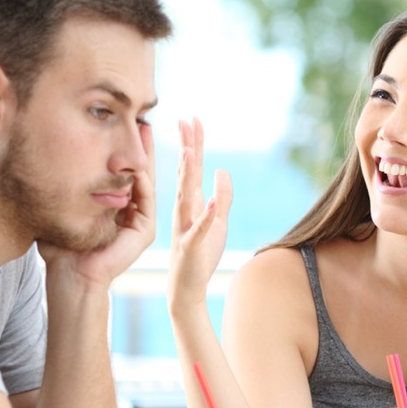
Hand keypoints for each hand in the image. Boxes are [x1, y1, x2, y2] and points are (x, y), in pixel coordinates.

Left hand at [39, 122, 157, 289]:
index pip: (120, 170)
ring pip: (145, 179)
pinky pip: (146, 197)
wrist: (67, 276)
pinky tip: (136, 158)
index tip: (116, 120)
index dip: (119, 146)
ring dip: (146, 153)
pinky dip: (142, 177)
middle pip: (136, 170)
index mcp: (112, 205)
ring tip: (146, 128)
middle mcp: (129, 211)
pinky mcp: (143, 231)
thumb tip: (39, 150)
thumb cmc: (58, 244)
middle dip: (138, 143)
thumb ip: (60, 182)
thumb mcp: (59, 203)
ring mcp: (139, 221)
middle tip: (141, 116)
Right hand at [168, 118, 231, 312]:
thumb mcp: (218, 222)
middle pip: (185, 174)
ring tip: (190, 153)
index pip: (192, 168)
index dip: (193, 143)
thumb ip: (222, 197)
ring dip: (188, 176)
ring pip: (186, 197)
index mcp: (190, 203)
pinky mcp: (191, 246)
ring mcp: (185, 227)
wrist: (186, 288)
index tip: (192, 119)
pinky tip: (212, 202)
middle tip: (184, 122)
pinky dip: (206, 216)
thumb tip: (223, 170)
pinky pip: (199, 229)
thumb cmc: (200, 255)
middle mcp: (184, 210)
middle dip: (186, 148)